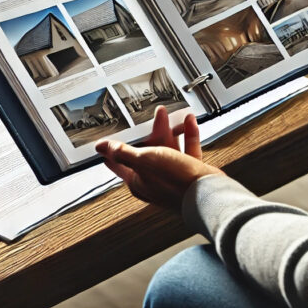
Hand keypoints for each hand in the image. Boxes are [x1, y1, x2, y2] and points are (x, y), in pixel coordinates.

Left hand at [96, 106, 222, 209]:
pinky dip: (187, 135)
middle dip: (149, 132)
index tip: (110, 138)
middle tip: (150, 116)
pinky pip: (187, 150)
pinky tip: (188, 122)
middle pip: (147, 151)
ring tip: (170, 115)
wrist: (206, 193)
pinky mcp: (190, 172)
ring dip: (169, 130)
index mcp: (138, 180)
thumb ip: (122, 152)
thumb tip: (101, 147)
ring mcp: (173, 176)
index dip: (114, 150)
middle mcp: (155, 179)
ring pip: (168, 149)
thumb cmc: (174, 181)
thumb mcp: (143, 161)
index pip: (120, 164)